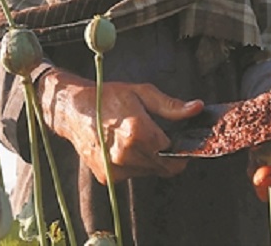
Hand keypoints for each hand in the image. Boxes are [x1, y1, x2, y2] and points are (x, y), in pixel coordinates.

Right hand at [37, 68, 202, 183]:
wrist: (74, 110)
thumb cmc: (108, 97)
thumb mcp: (142, 93)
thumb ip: (171, 106)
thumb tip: (196, 108)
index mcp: (138, 132)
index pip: (172, 152)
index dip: (179, 146)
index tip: (178, 140)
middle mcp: (126, 154)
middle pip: (163, 166)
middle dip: (167, 155)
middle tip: (160, 139)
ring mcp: (115, 168)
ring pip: (149, 172)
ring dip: (151, 160)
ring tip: (138, 139)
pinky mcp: (107, 177)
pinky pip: (133, 175)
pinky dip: (135, 164)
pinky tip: (126, 147)